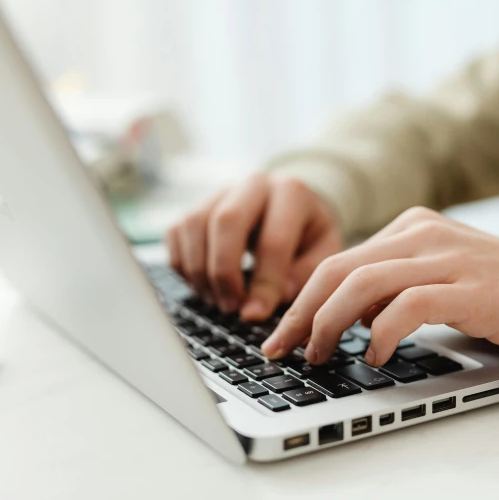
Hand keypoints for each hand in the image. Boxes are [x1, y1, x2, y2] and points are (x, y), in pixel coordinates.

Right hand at [166, 175, 343, 319]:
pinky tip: (204, 286)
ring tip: (218, 301)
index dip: (263, 284)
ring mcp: (220, 191)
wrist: (290, 207)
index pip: (273, 241)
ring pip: (194, 225)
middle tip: (231, 307)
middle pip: (226, 221)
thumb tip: (267, 300)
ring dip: (200, 271)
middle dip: (224, 272)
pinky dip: (183, 266)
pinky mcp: (195, 205)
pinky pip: (175, 233)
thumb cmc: (308, 235)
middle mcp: (253, 184)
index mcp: (292, 193)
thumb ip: (303, 276)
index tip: (255, 315)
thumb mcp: (322, 253)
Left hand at [261, 207, 498, 365]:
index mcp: (409, 227)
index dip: (303, 300)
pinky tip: (374, 355)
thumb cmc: (496, 289)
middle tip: (284, 348)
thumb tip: (342, 316)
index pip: (338, 261)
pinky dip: (381, 333)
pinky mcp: (468, 288)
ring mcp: (446, 258)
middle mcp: (421, 234)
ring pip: (363, 284)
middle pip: (339, 270)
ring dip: (330, 324)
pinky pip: (407, 307)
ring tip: (321, 354)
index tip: (284, 333)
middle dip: (302, 313)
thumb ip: (391, 287)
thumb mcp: (435, 275)